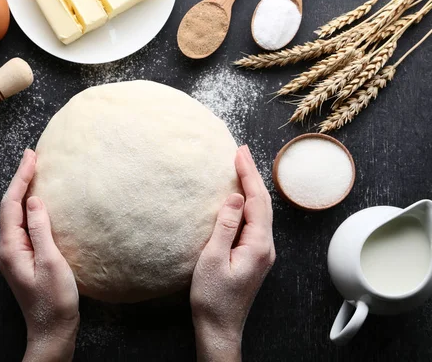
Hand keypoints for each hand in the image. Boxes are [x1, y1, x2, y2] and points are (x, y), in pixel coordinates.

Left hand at [0, 149, 79, 361]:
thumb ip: (41, 230)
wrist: (52, 331)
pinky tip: (39, 203)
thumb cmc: (54, 300)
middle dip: (20, 180)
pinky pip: (24, 226)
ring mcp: (16, 255)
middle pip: (10, 207)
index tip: (32, 157)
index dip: (21, 178)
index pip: (11, 204)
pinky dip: (30, 208)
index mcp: (11, 248)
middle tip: (33, 157)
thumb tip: (34, 200)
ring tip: (35, 173)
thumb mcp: (51, 262)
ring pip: (16, 215)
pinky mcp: (25, 259)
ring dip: (24, 193)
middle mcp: (8, 249)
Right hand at [190, 145, 274, 361]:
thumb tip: (234, 197)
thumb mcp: (213, 259)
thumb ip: (225, 226)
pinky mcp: (253, 256)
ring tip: (240, 167)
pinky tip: (239, 197)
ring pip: (259, 211)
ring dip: (251, 188)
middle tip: (240, 152)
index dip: (248, 174)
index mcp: (258, 245)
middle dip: (252, 175)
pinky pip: (253, 222)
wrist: (219, 327)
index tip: (239, 153)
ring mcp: (261, 252)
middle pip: (262, 203)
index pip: (256, 200)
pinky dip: (247, 203)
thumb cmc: (213, 297)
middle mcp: (265, 246)